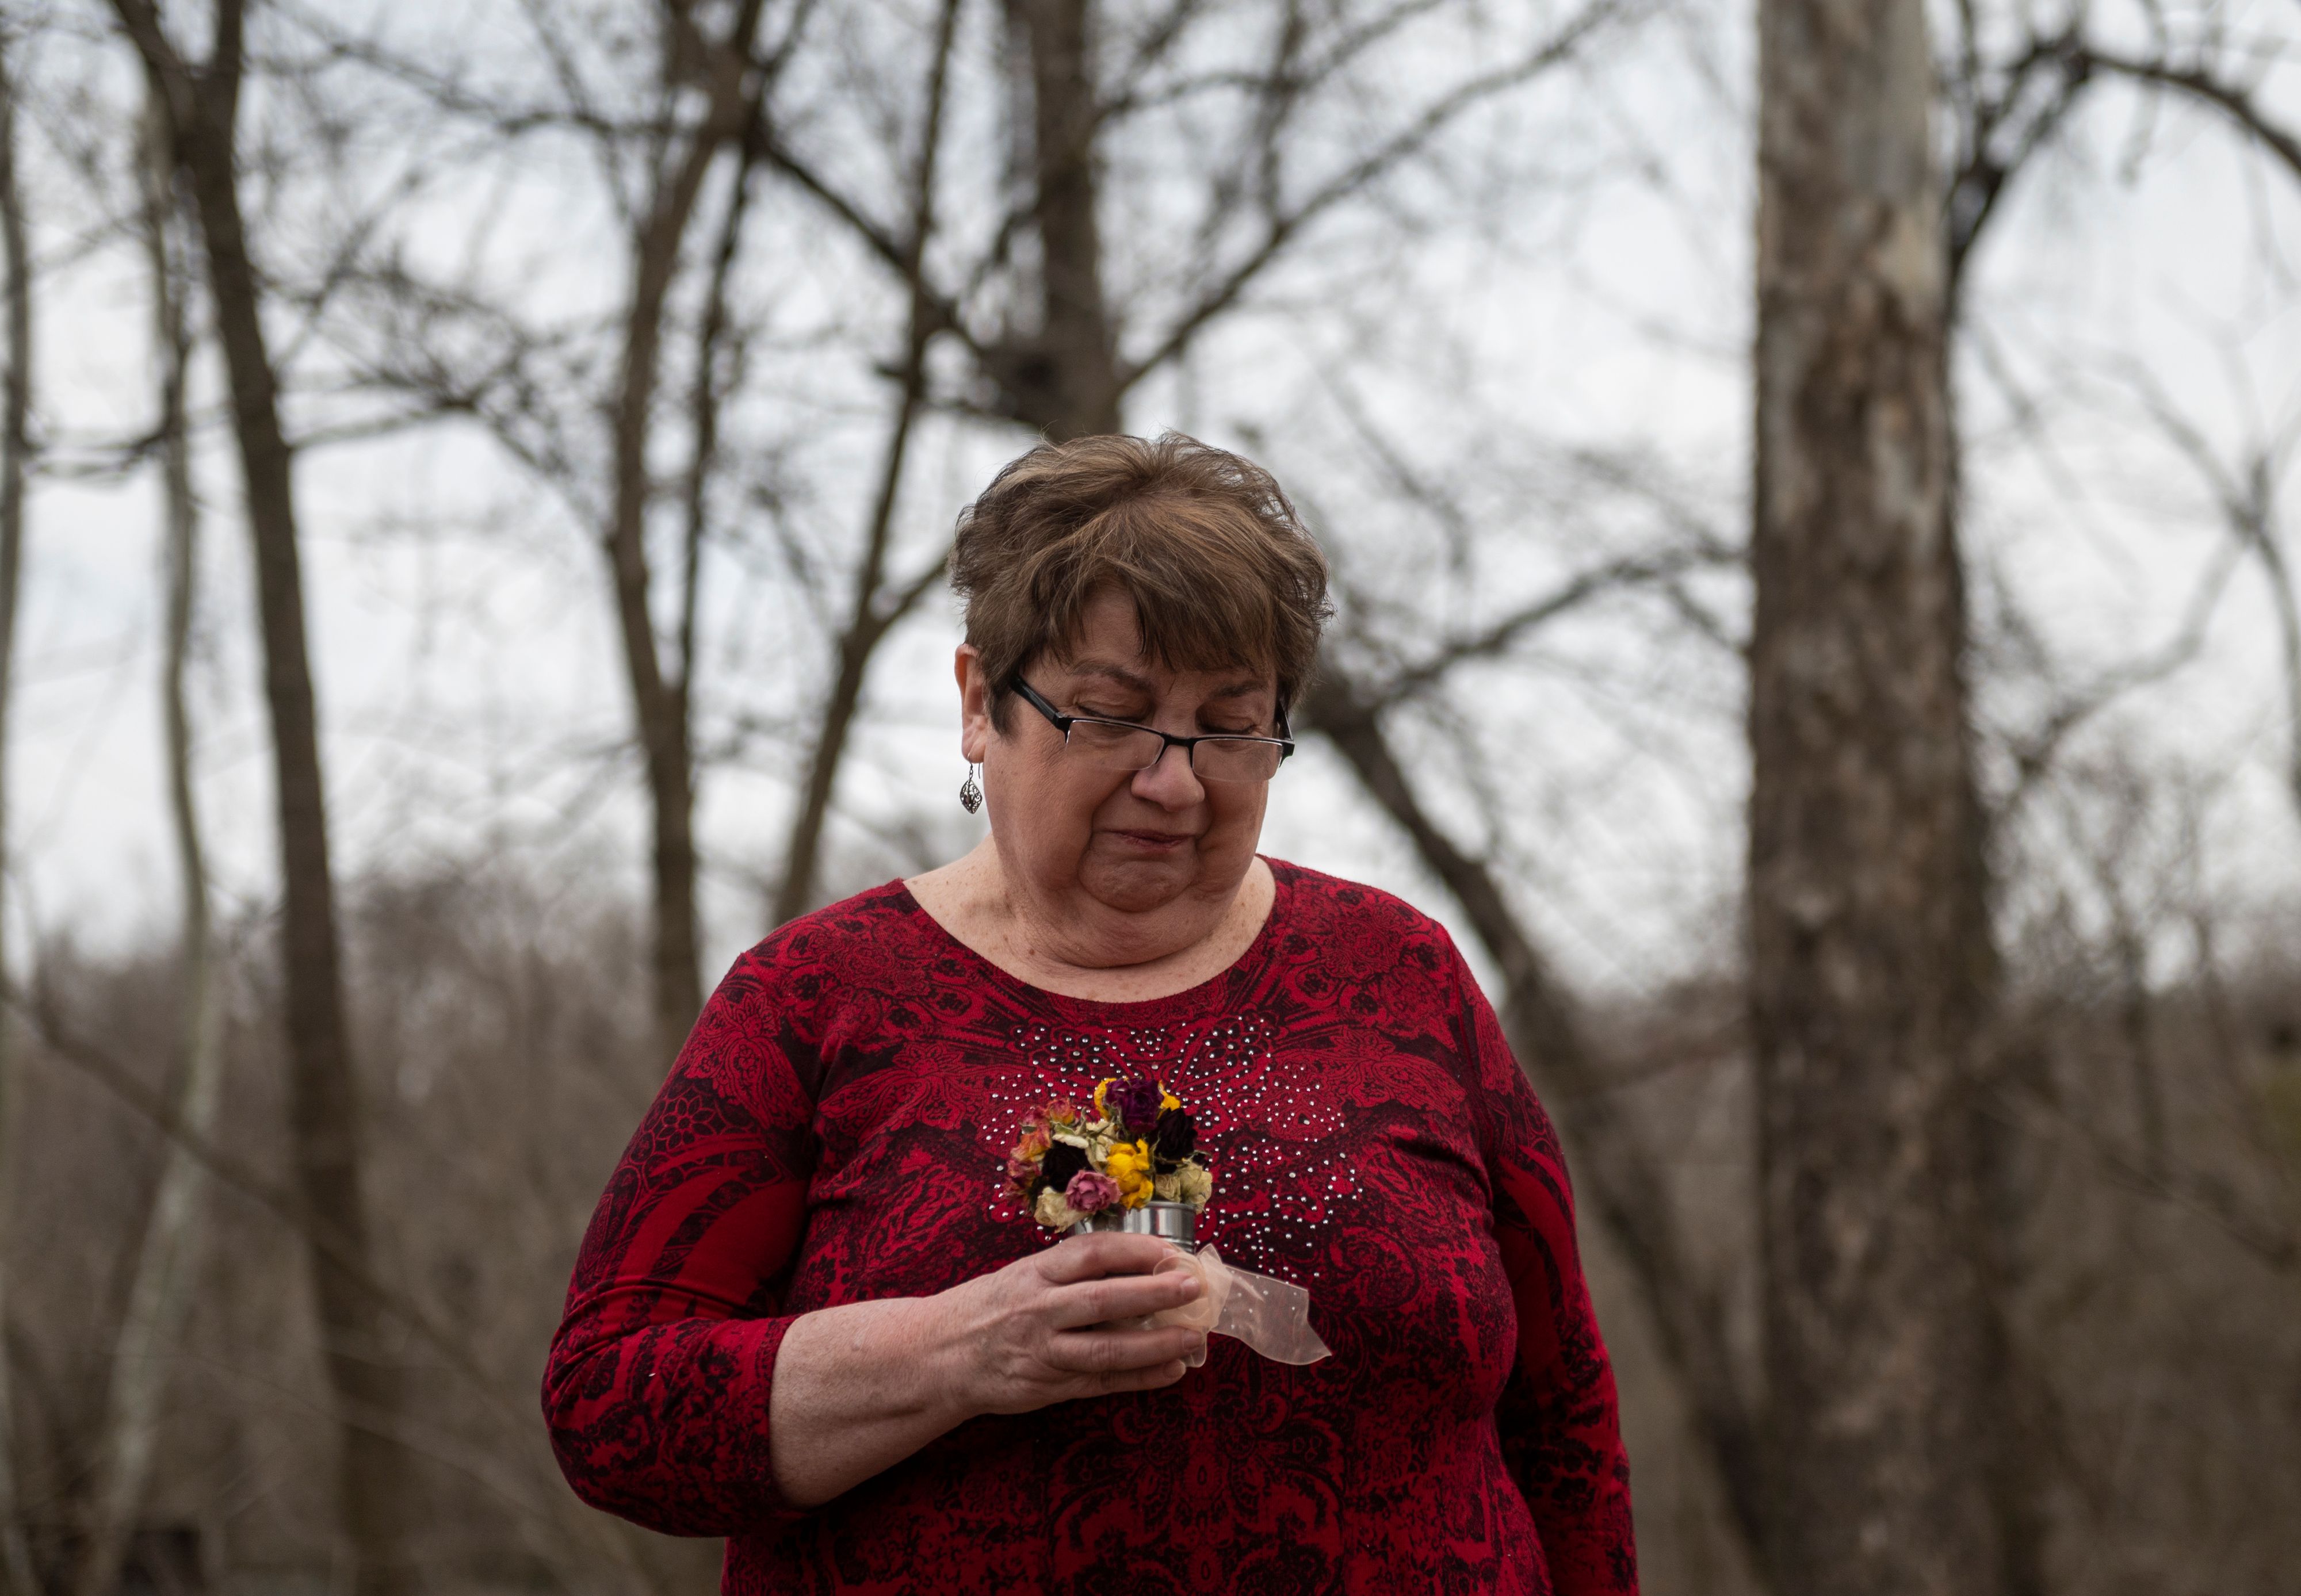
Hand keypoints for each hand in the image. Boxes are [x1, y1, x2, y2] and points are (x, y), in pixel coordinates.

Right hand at [940, 1232, 1208, 1415]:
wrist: (938, 1355)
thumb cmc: (991, 1308)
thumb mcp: (1023, 1276)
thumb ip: (1071, 1273)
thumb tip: (1141, 1264)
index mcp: (1035, 1273)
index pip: (1092, 1253)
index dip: (1136, 1250)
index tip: (1172, 1250)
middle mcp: (1039, 1310)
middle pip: (1104, 1300)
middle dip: (1154, 1293)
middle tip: (1194, 1287)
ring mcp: (1043, 1352)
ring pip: (1106, 1348)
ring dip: (1155, 1344)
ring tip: (1192, 1336)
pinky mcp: (1047, 1387)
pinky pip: (1101, 1382)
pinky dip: (1140, 1378)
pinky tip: (1171, 1370)